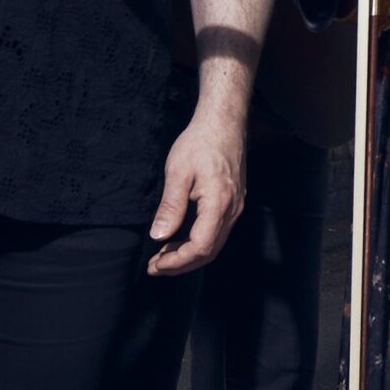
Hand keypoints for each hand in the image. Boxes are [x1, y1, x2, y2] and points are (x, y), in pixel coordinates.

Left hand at [147, 112, 244, 275]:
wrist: (224, 122)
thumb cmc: (201, 142)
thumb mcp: (178, 172)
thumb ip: (170, 207)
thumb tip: (158, 236)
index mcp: (219, 203)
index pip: (200, 247)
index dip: (177, 261)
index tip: (155, 265)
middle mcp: (232, 210)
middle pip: (209, 252)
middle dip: (180, 264)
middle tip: (154, 268)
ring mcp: (235, 207)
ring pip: (214, 244)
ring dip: (188, 255)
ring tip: (162, 257)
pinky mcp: (233, 202)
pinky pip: (217, 232)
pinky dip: (197, 242)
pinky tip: (178, 239)